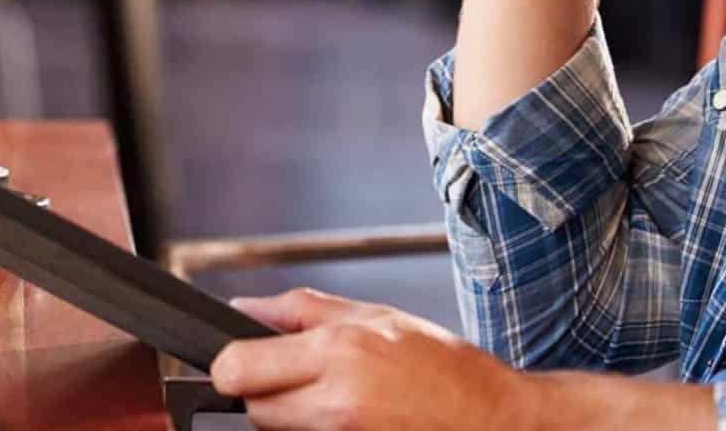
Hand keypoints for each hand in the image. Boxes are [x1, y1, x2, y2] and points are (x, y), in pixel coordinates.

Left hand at [210, 288, 524, 429]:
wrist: (494, 421)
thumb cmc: (447, 369)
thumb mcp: (378, 316)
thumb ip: (302, 310)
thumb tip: (243, 307)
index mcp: (339, 350)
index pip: (238, 368)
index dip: (232, 365)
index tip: (242, 361)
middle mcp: (335, 399)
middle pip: (252, 408)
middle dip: (262, 392)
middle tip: (298, 378)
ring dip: (288, 415)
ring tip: (333, 396)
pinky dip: (313, 430)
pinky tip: (349, 416)